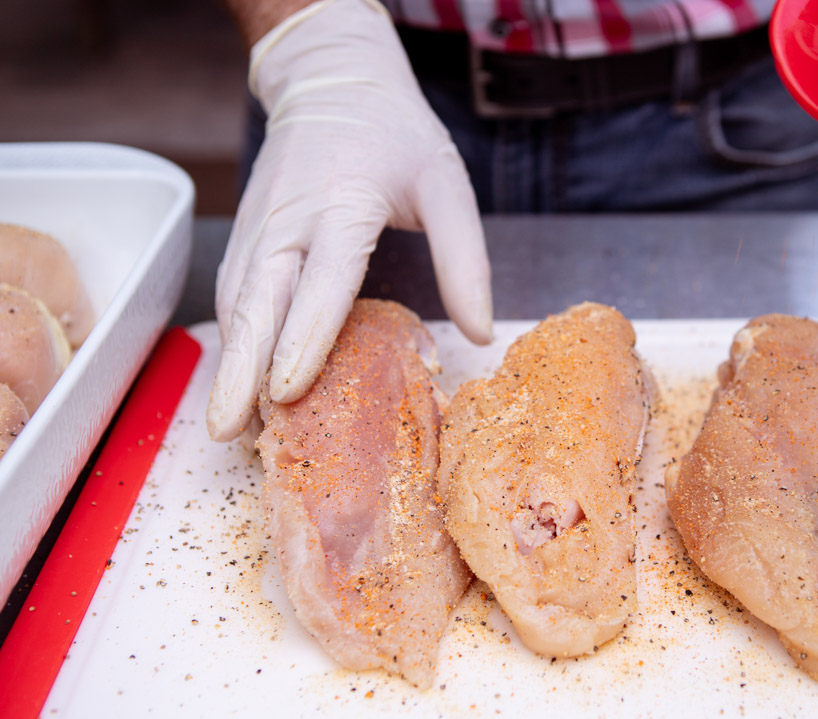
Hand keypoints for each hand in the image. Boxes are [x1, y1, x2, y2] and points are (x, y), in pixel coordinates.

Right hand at [207, 0, 492, 441]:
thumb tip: (481, 335)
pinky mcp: (247, 239)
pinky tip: (237, 385)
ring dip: (229, 366)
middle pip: (256, 303)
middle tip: (229, 431)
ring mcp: (258, 231)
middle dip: (241, 371)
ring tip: (229, 428)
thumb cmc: (395, 137)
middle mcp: (288, 223)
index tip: (288, 390)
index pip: (320, 281)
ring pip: (236, 306)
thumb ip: (465, 260)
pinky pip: (233, 297)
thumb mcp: (448, 186)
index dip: (303, 338)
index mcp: (341, 207)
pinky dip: (232, 344)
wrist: (332, 81)